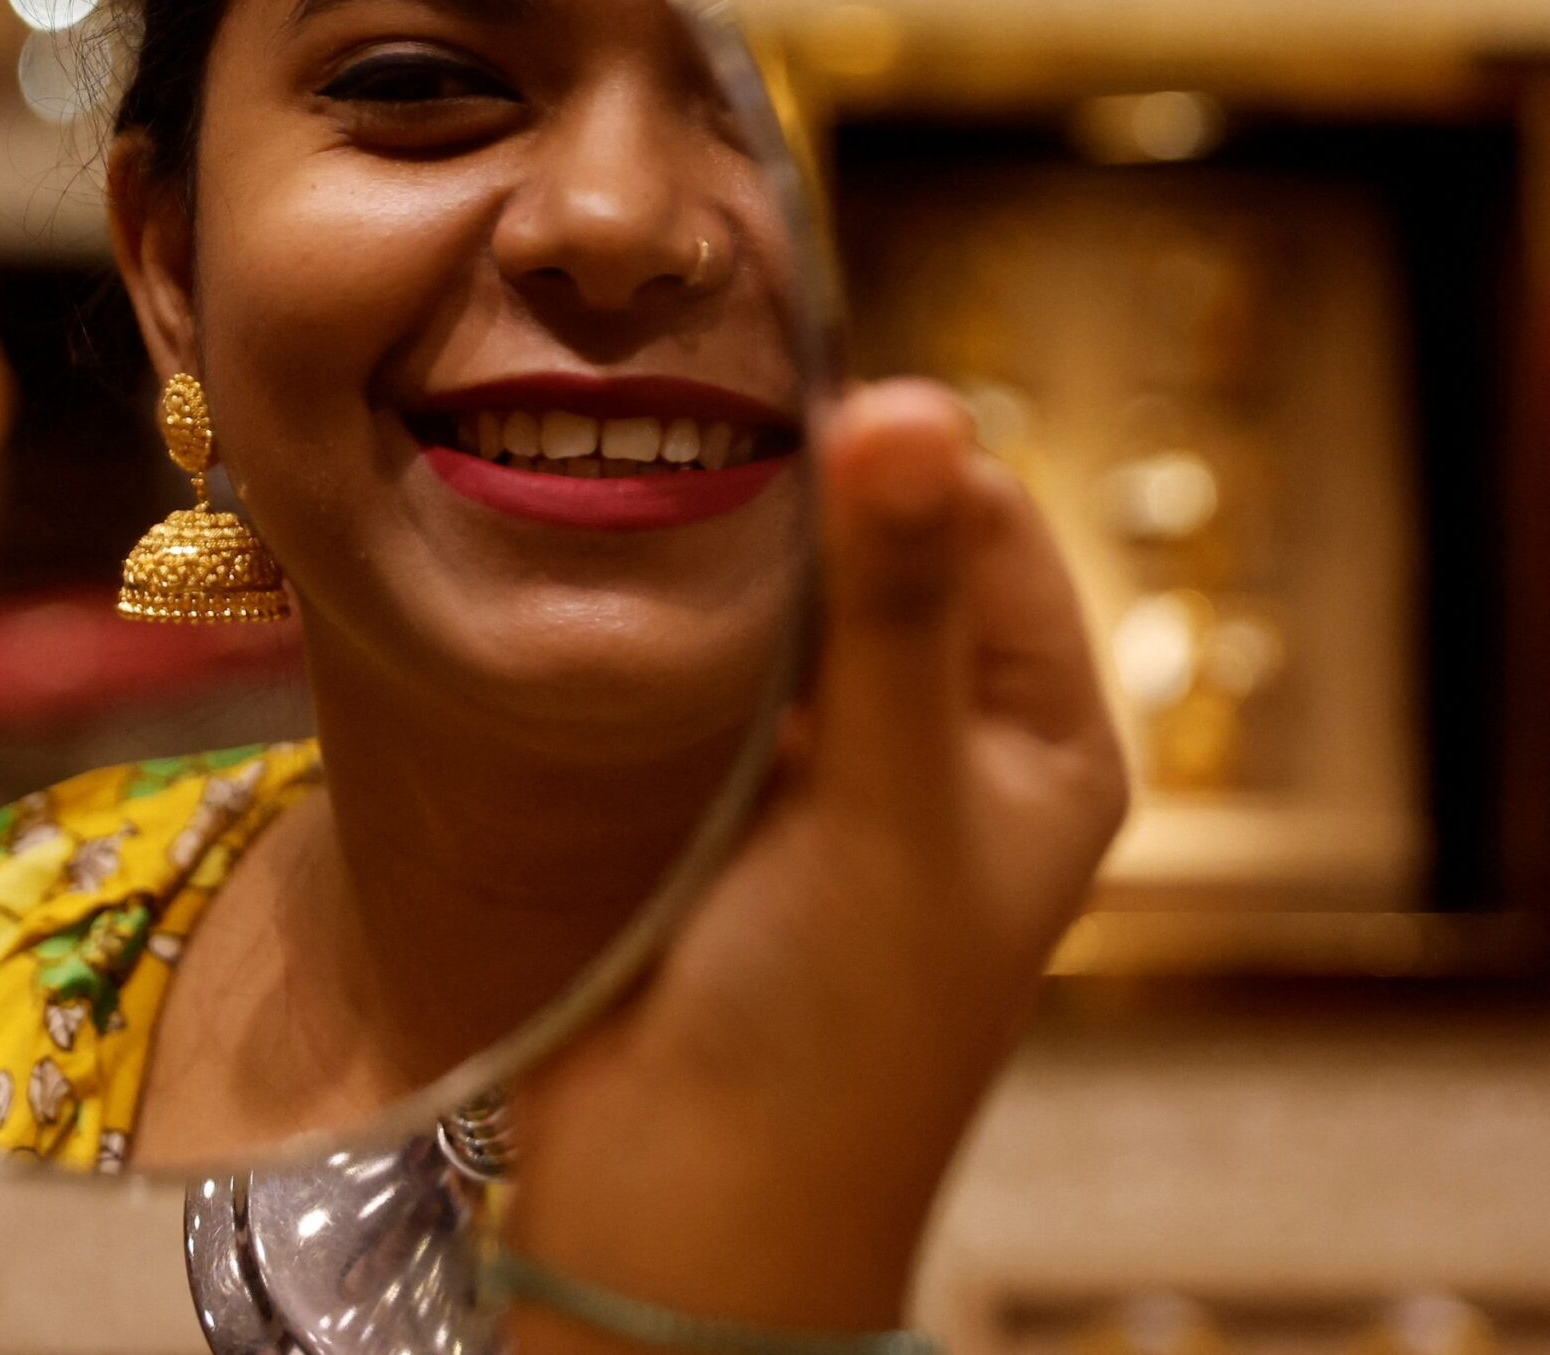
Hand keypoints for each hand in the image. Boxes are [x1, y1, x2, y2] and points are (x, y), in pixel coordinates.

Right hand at [508, 378, 1128, 1340]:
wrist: (678, 1226)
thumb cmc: (829, 1037)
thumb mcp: (890, 810)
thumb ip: (892, 610)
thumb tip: (911, 402)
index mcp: (1037, 735)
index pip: (983, 520)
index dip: (889, 447)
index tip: (762, 384)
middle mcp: (935, 740)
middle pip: (867, 553)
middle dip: (783, 492)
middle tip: (660, 416)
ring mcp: (813, 771)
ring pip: (764, 608)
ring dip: (702, 556)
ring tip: (604, 477)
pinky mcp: (700, 802)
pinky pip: (681, 672)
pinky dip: (642, 624)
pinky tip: (573, 575)